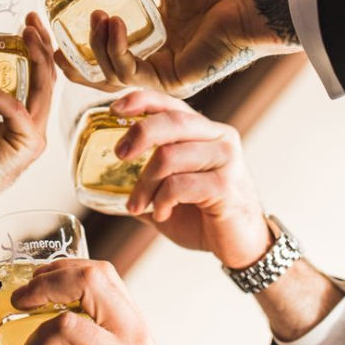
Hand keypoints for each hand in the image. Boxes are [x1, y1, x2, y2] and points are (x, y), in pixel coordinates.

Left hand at [0, 15, 54, 252]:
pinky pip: (18, 114)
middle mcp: (29, 123)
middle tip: (31, 20)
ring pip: (44, 89)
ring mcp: (30, 137)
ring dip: (37, 59)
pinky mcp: (23, 149)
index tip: (28, 21)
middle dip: (43, 45)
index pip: (38, 73)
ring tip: (24, 35)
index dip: (38, 45)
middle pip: (48, 77)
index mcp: (14, 112)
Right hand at [55, 0, 300, 96]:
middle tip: (48, 41)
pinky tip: (115, 24)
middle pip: (96, 75)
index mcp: (150, 39)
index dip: (72, 45)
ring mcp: (161, 75)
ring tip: (99, 16)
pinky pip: (131, 73)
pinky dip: (117, 49)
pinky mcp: (171, 80)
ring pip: (110, 76)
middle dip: (68, 63)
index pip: (101, 53)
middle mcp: (153, 62)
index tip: (45, 30)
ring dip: (97, 47)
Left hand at [111, 90, 271, 268]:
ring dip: (145, 184)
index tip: (114, 109)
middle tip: (119, 156)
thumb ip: (146, 178)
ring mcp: (226, 159)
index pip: (171, 103)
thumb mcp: (171, 189)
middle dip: (138, 135)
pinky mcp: (227, 186)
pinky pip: (180, 185)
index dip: (141, 100)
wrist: (242, 245)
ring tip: (138, 205)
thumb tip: (102, 179)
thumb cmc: (205, 214)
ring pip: (169, 156)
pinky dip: (162, 201)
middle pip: (171, 121)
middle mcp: (219, 136)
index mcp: (204, 130)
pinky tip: (162, 213)